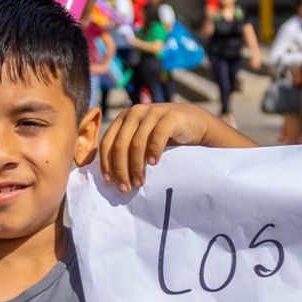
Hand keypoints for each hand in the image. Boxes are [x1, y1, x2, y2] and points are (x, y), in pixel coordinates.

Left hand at [99, 101, 230, 191]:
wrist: (195, 124)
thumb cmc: (166, 137)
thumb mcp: (142, 141)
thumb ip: (127, 150)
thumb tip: (110, 178)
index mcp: (123, 118)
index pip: (107, 142)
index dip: (106, 164)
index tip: (110, 183)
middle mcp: (135, 113)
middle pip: (120, 145)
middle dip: (121, 169)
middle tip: (126, 188)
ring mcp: (152, 112)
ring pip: (137, 143)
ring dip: (137, 166)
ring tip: (140, 182)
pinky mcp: (170, 116)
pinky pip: (158, 135)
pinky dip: (153, 151)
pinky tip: (153, 164)